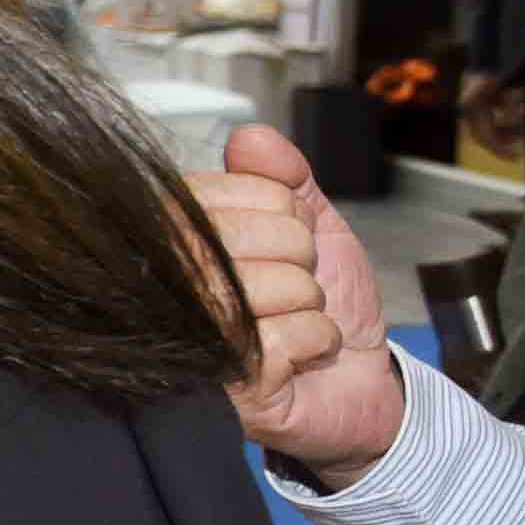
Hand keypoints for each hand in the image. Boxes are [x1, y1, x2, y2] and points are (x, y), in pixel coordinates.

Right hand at [193, 121, 404, 488]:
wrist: (357, 382)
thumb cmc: (325, 303)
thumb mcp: (314, 227)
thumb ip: (285, 178)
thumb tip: (250, 137)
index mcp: (178, 237)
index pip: (230, 190)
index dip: (281, 213)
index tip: (287, 242)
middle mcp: (167, 285)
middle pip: (244, 237)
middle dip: (299, 260)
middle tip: (297, 287)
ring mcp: (188, 338)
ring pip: (268, 286)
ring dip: (308, 305)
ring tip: (295, 322)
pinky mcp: (218, 387)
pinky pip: (285, 337)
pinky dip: (316, 341)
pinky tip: (301, 357)